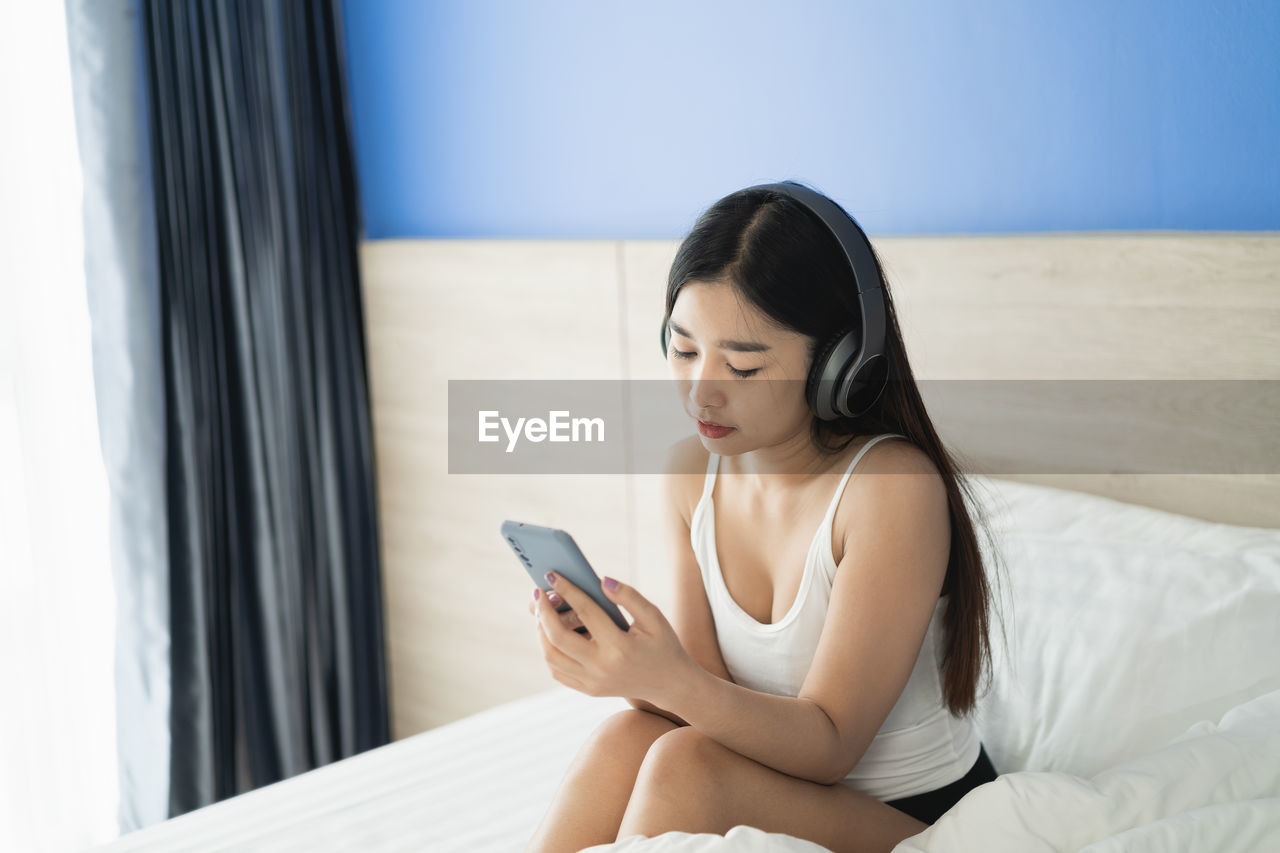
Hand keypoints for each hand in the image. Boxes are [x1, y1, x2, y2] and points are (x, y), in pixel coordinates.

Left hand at [530, 572, 695, 707]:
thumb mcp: (654, 616)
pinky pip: (558, 672)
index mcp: (620, 646)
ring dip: (541, 633)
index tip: (552, 574)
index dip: (567, 589)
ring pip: (552, 657)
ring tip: (542, 614)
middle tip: (538, 594)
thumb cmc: (662, 644)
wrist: (670, 684)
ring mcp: (593, 682)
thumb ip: (629, 596)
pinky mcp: (589, 690)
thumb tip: (602, 581)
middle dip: (543, 612)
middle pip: (558, 637)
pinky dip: (549, 652)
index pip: (586, 612)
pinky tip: (551, 635)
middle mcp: (602, 667)